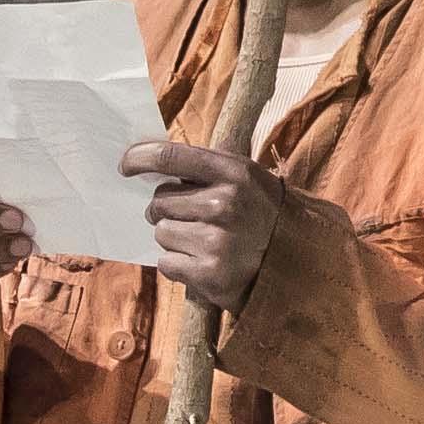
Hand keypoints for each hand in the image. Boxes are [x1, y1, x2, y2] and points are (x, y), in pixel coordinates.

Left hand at [116, 139, 288, 306]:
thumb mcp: (249, 177)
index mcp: (233, 173)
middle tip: (191, 218)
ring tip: (204, 242)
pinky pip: (166, 263)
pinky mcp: (208, 273)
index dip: (139, 158)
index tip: (125, 165)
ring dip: (174, 239)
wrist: (298, 264)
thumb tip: (159, 151)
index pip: (170, 156)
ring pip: (161, 232)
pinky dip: (178, 265)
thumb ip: (210, 162)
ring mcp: (216, 240)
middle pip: (158, 201)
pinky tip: (202, 263)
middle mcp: (223, 204)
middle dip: (165, 210)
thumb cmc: (263, 214)